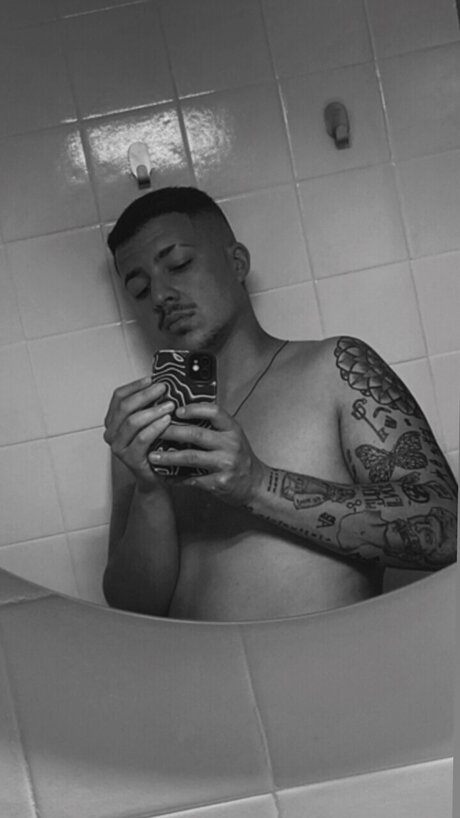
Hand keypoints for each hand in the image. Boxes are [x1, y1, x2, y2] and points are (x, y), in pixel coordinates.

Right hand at [103, 376, 174, 490]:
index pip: (118, 396)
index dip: (135, 385)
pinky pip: (142, 438)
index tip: (152, 379)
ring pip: (132, 421)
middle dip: (145, 394)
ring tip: (169, 405)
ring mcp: (118, 447)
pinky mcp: (130, 458)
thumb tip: (161, 383)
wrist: (154, 477)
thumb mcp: (147, 423)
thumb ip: (148, 406)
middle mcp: (111, 433)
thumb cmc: (152, 448)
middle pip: (125, 406)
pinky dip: (155, 427)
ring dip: (153, 410)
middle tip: (163, 388)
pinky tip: (167, 420)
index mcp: (112, 421)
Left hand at [147, 403, 266, 505]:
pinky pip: (192, 479)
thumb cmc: (240, 458)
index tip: (176, 410)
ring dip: (169, 457)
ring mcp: (225, 464)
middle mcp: (230, 445)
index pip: (213, 412)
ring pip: (191, 457)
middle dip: (172, 432)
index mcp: (232, 429)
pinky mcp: (219, 482)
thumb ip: (214, 426)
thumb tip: (182, 414)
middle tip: (154, 431)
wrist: (255, 484)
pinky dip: (176, 478)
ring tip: (153, 456)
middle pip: (197, 434)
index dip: (193, 409)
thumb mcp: (233, 436)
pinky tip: (164, 476)